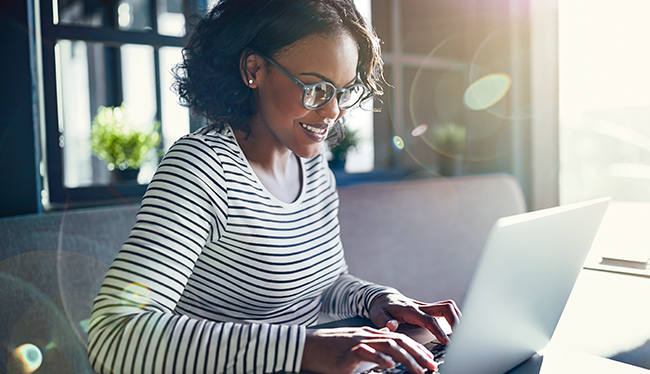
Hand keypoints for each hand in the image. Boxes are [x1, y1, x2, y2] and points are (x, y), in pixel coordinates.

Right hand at [301, 326, 437, 373]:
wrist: (307, 345)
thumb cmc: (329, 350)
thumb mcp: (355, 348)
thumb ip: (371, 350)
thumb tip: (388, 359)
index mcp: (370, 334)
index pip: (399, 338)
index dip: (416, 348)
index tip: (429, 359)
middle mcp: (367, 335)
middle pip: (399, 340)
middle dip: (418, 353)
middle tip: (432, 366)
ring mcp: (358, 341)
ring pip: (388, 346)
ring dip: (406, 358)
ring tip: (419, 370)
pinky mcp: (347, 351)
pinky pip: (366, 353)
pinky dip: (380, 358)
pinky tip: (390, 366)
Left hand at [369, 294, 460, 343]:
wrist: (383, 298)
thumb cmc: (381, 309)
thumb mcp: (378, 316)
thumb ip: (384, 321)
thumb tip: (391, 326)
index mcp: (410, 310)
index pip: (429, 319)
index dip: (439, 331)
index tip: (447, 341)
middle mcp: (420, 306)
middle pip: (445, 308)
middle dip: (456, 321)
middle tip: (460, 336)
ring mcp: (426, 306)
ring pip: (447, 306)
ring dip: (457, 317)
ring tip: (461, 333)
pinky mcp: (429, 308)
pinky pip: (445, 309)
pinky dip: (453, 317)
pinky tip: (456, 328)